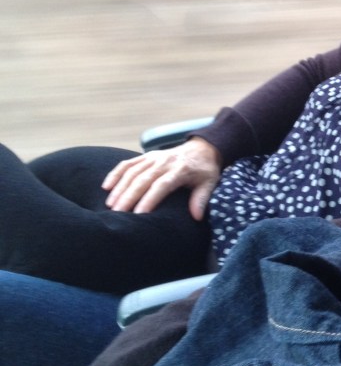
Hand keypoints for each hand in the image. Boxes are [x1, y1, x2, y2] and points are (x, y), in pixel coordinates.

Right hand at [103, 139, 222, 219]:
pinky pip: (127, 163)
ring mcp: (153, 157)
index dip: (149, 199)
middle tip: (117, 213)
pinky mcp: (145, 156)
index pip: (161, 185)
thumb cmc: (204, 170)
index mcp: (180, 169)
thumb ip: (201, 199)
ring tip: (110, 205)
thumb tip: (196, 217)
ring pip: (132, 172)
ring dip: (120, 188)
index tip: (139, 214)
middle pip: (142, 179)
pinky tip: (106, 187)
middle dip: (128, 197)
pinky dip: (115, 173)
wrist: (202, 148)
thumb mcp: (209, 183)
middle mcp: (163, 162)